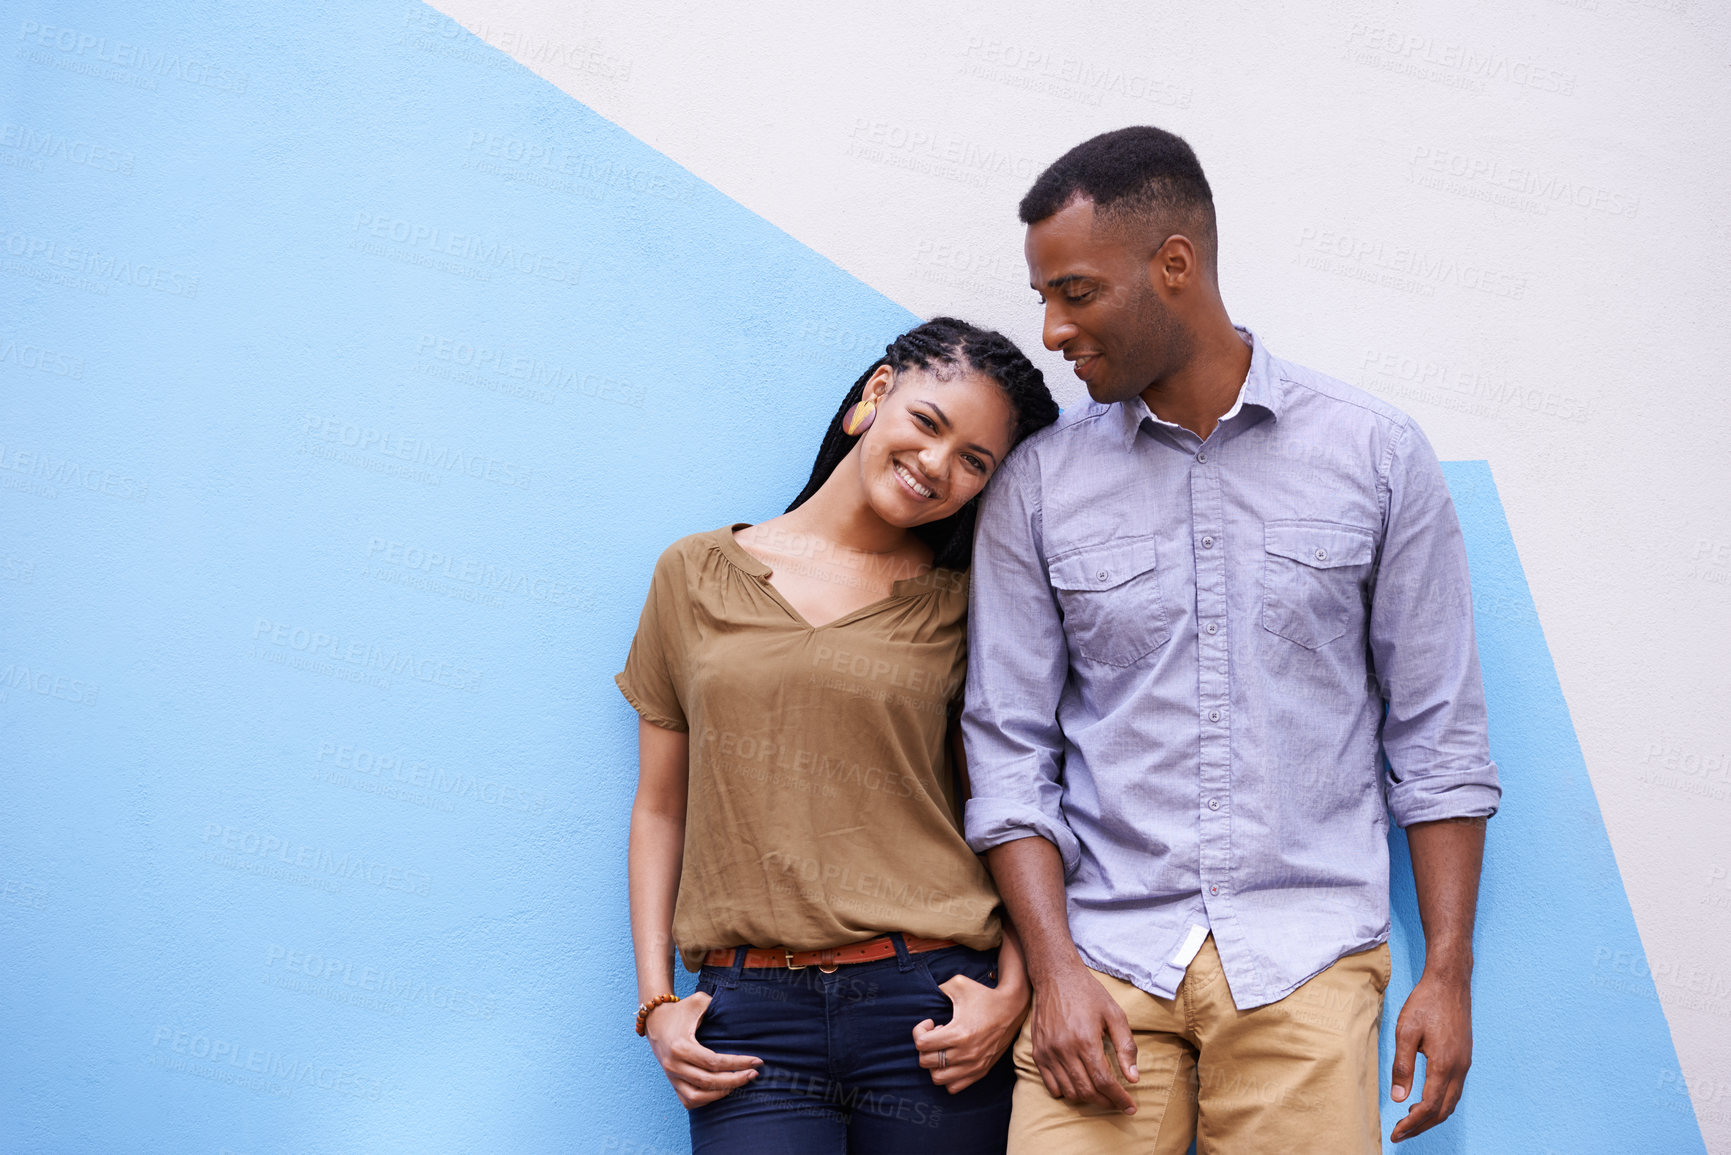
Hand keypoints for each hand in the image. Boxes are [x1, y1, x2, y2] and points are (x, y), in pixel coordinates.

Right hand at [643, 992, 762, 1107]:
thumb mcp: (698, 1001)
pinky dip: (706, 1101)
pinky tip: (722, 1091)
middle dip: (735, 1079)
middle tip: (754, 1074)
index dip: (738, 1063)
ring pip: (698, 1097)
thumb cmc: (680, 1010)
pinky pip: (689, 1101)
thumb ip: (717, 1004)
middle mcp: (674, 1065)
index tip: (757, 1061)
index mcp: (681, 1046)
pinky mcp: (672, 1082)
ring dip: (721, 1093)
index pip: (714, 1062)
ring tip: (740, 1083)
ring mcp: (671, 1076)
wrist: (655, 1020)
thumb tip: (740, 1012)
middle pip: (709, 1081)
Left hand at [912, 971, 1030, 1092]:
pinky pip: (954, 1087)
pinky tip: (952, 1059)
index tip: (930, 1022)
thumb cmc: (984, 995)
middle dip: (925, 1047)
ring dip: (934, 1063)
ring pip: (938, 1078)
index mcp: (959, 1033)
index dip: (919, 1031)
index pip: (922, 1044)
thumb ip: (938, 988)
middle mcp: (966, 1053)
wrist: (1013, 1008)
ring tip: (944, 1048)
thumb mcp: (959, 983)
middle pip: (926, 1062)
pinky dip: (947, 1076)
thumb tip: (926, 994)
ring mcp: (974, 1065)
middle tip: (937, 1034)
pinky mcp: (981, 1071)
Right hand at [1027, 962, 1138, 1113]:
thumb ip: (1126, 1047)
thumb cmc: (1088, 993)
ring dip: (1088, 1099)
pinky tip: (1078, 1086)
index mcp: (1085, 1040)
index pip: (1104, 1081)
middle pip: (1087, 1091)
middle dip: (1106, 1102)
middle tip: (1118, 1103)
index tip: (1130, 1107)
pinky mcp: (1038, 1052)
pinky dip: (1066, 1092)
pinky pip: (1051, 1084)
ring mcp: (1048, 1052)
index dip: (1119, 1098)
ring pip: (1069, 1091)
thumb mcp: (1115, 1014)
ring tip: (1101, 1095)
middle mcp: (1064, 1049)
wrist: (1056, 976)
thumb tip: (1134, 1078)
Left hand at [1389, 971, 1472, 1141]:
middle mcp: (1459, 1069)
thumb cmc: (1425, 1003)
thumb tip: (1399, 1098)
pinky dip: (1440, 1103)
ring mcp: (1465, 1064)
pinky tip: (1425, 1100)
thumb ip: (1402, 1066)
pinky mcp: (1464, 1058)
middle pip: (1443, 1111)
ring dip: (1432, 1116)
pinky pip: (1455, 1090)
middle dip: (1421, 1126)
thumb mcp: (1406, 1032)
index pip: (1429, 1106)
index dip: (1412, 1124)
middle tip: (1400, 1134)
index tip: (1395, 1133)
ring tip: (1410, 1122)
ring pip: (1451, 1102)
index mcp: (1444, 1065)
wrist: (1449, 983)